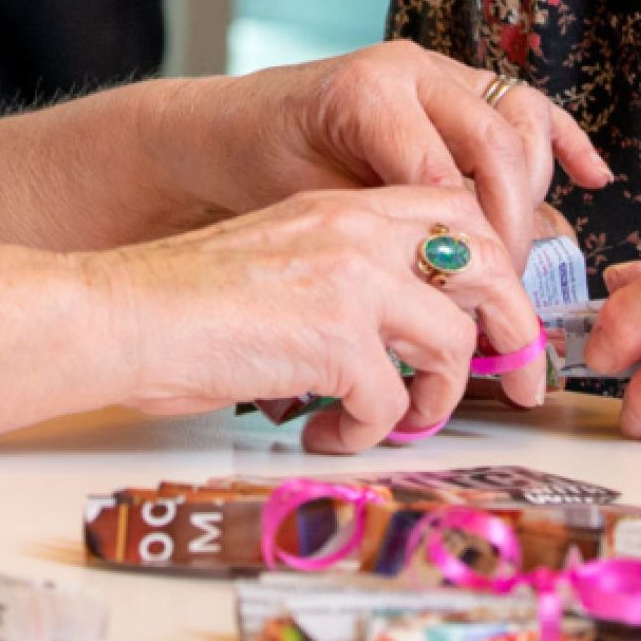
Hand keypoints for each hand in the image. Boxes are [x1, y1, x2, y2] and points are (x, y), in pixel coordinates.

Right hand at [85, 185, 546, 452]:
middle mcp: (358, 232)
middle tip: (523, 384)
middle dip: (515, 332)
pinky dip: (370, 431)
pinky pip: (392, 402)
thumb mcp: (284, 260)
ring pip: (453, 343)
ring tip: (395, 421)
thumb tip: (415, 338)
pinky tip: (327, 434)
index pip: (459, 217)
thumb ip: (351, 277)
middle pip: (487, 267)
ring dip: (436, 399)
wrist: (118, 314)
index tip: (504, 326)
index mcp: (346, 206)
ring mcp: (351, 281)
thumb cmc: (184, 303)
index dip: (496, 273)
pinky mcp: (333, 338)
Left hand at [200, 41, 611, 269]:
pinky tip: (592, 177)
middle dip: (512, 223)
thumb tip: (446, 284)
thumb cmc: (258, 167)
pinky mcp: (454, 82)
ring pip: (521, 122)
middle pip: (498, 145)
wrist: (229, 126)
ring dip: (534, 191)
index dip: (470, 241)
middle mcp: (412, 70)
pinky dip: (562, 142)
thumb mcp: (309, 206)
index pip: (447, 173)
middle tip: (507, 284)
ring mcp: (438, 70)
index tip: (478, 295)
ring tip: (521, 251)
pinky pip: (525, 106)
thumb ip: (382, 230)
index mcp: (370, 94)